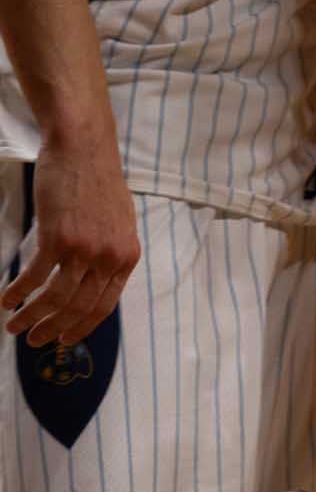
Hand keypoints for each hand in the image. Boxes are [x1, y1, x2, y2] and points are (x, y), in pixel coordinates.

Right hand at [1, 135, 139, 347]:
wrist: (84, 150)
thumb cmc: (98, 185)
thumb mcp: (119, 224)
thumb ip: (110, 254)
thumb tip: (95, 280)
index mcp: (127, 257)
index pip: (104, 305)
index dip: (82, 326)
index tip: (65, 339)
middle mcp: (110, 258)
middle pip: (79, 307)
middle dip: (54, 329)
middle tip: (35, 341)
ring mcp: (85, 249)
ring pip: (56, 298)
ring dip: (32, 316)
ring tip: (13, 326)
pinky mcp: (58, 238)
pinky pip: (35, 275)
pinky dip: (18, 291)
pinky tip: (6, 299)